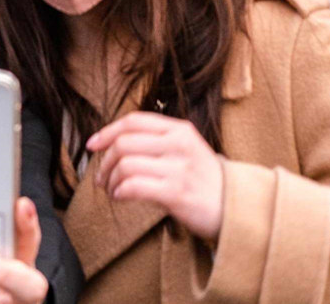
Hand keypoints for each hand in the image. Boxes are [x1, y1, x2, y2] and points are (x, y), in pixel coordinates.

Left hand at [85, 111, 226, 243]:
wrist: (237, 207)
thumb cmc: (204, 180)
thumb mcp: (186, 149)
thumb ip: (158, 141)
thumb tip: (114, 144)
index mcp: (179, 129)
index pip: (133, 121)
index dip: (107, 131)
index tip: (92, 145)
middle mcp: (179, 144)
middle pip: (124, 143)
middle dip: (105, 162)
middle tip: (101, 178)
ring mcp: (179, 168)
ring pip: (125, 165)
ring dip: (111, 180)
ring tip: (113, 190)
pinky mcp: (177, 192)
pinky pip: (134, 186)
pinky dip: (120, 191)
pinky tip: (121, 197)